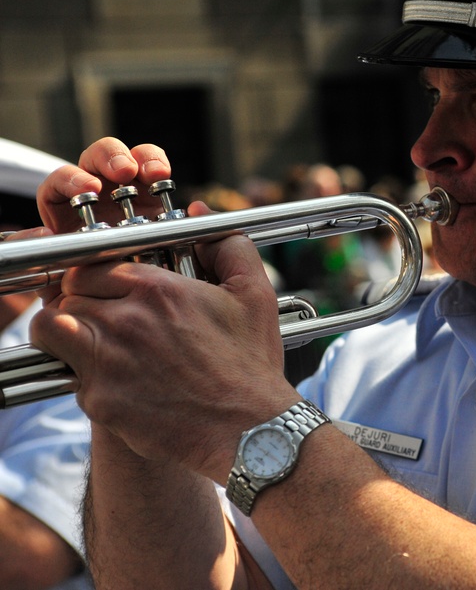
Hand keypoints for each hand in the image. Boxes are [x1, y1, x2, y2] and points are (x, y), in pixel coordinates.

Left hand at [29, 138, 298, 480]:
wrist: (250, 430)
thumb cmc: (252, 364)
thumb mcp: (255, 294)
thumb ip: (228, 244)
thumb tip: (199, 214)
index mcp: (158, 289)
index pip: (91, 264)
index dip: (95, 274)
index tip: (106, 286)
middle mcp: (126, 320)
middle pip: (66, 294)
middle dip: (78, 302)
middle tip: (98, 314)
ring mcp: (107, 362)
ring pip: (50, 330)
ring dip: (62, 332)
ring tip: (86, 340)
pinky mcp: (100, 401)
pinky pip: (69, 377)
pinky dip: (83, 375)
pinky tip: (114, 378)